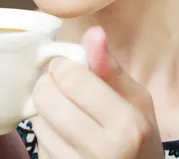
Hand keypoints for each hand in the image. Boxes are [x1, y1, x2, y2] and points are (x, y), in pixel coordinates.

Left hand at [31, 27, 163, 158]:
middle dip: (50, 84)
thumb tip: (93, 32)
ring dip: (47, 111)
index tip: (69, 66)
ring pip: (38, 121)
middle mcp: (103, 152)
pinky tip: (65, 136)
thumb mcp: (137, 101)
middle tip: (62, 86)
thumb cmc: (140, 140)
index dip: (64, 65)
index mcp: (128, 126)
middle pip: (47, 97)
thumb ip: (111, 68)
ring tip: (68, 114)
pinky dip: (47, 134)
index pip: (72, 78)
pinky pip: (38, 144)